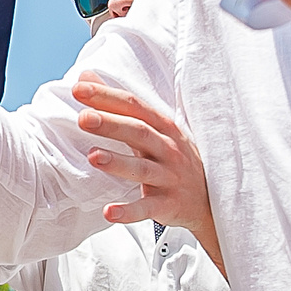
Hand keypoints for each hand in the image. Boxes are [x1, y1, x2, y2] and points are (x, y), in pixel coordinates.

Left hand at [75, 74, 223, 271]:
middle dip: (112, 124)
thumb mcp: (154, 128)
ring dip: (118, 163)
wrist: (212, 199)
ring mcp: (169, 178)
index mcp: (163, 127)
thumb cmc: (174, 158)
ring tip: (92, 157)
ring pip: (142, 169)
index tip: (79, 89)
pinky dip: (128, 211)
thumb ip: (119, 106)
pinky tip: (108, 212)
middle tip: (84, 118)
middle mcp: (168, 149)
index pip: (134, 107)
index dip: (107, 97)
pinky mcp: (168, 205)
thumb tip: (85, 78)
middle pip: (139, 132)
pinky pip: (146, 208)